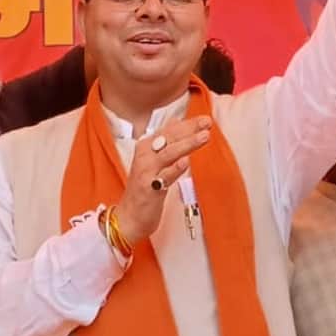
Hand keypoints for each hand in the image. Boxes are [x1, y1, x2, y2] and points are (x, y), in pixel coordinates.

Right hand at [112, 116, 212, 245]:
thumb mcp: (151, 161)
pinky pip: (164, 177)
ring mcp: (146, 172)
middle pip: (169, 138)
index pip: (169, 130)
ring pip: (168, 153)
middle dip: (190, 129)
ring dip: (187, 144)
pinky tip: (186, 162)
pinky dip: (175, 169)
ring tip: (204, 136)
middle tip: (206, 123)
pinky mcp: (150, 189)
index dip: (187, 123)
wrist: (128, 217)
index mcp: (146, 147)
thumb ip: (164, 142)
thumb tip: (176, 121)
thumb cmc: (143, 189)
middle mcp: (145, 156)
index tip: (204, 119)